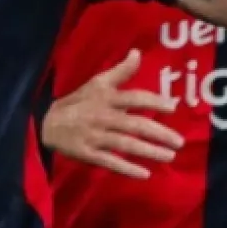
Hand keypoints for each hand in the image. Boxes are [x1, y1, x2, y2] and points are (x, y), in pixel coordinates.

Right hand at [41, 50, 182, 179]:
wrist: (47, 123)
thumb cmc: (78, 102)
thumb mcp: (97, 83)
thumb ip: (120, 70)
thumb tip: (137, 53)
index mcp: (106, 98)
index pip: (134, 98)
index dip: (154, 101)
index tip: (173, 107)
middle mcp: (102, 116)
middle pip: (134, 125)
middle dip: (158, 133)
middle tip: (179, 142)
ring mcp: (95, 136)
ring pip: (125, 144)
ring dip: (148, 151)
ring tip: (169, 156)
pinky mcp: (88, 153)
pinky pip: (110, 162)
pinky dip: (126, 168)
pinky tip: (144, 174)